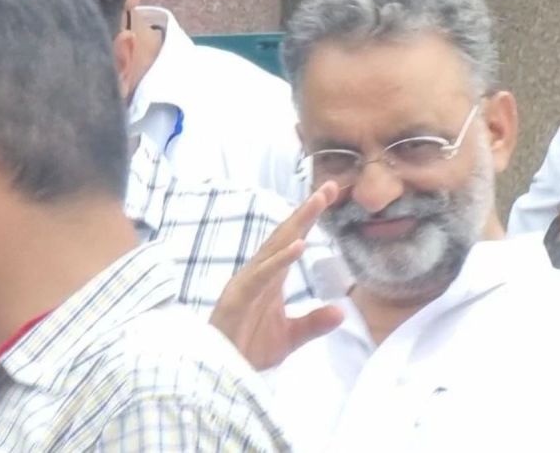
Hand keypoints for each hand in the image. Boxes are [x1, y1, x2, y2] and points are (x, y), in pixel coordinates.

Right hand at [210, 182, 344, 369]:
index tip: (329, 194)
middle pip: (286, 235)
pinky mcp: (238, 297)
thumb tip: (341, 312)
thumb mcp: (290, 337)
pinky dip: (280, 259)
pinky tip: (299, 245)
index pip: (294, 241)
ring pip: (274, 247)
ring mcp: (248, 283)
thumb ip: (313, 323)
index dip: (310, 219)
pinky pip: (262, 274)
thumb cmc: (247, 349)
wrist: (219, 373)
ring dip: (297, 224)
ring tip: (317, 202)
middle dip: (307, 211)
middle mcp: (260, 274)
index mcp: (272, 278)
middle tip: (329, 187)